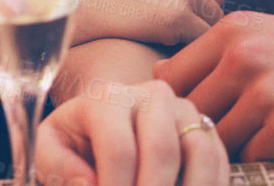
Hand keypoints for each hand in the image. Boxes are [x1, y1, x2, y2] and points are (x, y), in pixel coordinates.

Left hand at [37, 79, 228, 185]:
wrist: (108, 121)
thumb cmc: (78, 141)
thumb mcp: (53, 148)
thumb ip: (58, 166)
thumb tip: (89, 184)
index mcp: (108, 97)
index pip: (117, 147)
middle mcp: (153, 96)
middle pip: (162, 150)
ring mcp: (186, 110)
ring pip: (200, 154)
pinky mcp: (207, 129)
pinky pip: (220, 162)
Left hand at [154, 13, 273, 162]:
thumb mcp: (271, 35)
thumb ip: (220, 54)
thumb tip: (160, 81)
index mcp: (234, 30)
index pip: (168, 78)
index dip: (175, 105)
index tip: (190, 118)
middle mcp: (245, 56)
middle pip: (188, 113)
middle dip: (200, 131)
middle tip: (222, 139)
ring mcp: (267, 92)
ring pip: (216, 140)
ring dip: (233, 147)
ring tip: (261, 138)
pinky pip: (250, 158)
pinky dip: (263, 159)